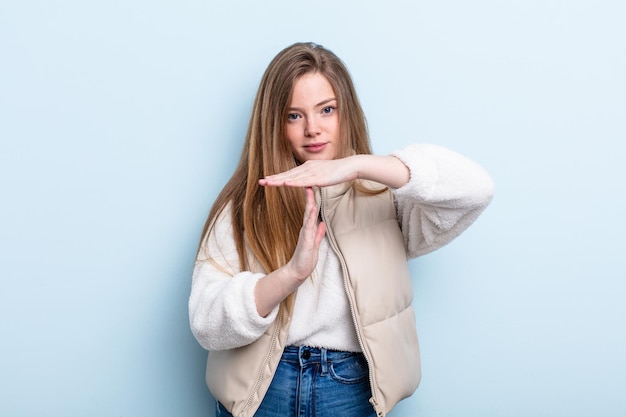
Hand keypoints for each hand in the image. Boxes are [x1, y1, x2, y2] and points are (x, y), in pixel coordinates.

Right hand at [254, 187, 325, 316]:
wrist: (298, 272)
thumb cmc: (306, 259)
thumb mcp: (315, 243)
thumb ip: (318, 233)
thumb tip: (322, 224)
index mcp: (308, 228)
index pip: (311, 210)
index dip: (312, 198)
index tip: (313, 186)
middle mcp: (305, 228)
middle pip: (308, 208)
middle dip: (309, 194)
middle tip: (309, 180)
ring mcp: (305, 233)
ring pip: (307, 214)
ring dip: (309, 201)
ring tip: (309, 189)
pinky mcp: (305, 240)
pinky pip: (308, 226)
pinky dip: (310, 216)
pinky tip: (312, 208)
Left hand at [259, 158, 357, 187]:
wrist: (349, 166)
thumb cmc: (337, 171)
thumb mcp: (322, 173)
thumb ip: (313, 177)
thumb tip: (308, 181)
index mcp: (307, 167)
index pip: (290, 173)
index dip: (277, 177)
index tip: (267, 180)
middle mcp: (307, 168)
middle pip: (287, 174)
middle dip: (273, 179)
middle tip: (261, 182)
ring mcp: (312, 172)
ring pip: (292, 177)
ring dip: (279, 180)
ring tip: (268, 183)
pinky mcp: (318, 178)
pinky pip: (304, 181)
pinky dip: (293, 182)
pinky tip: (285, 183)